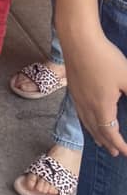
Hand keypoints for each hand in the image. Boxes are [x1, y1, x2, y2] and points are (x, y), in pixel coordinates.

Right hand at [64, 34, 126, 156]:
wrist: (78, 41)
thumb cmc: (104, 57)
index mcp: (101, 106)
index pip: (111, 133)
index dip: (120, 145)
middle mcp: (86, 106)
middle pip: (97, 131)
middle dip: (108, 144)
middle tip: (116, 153)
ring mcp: (77, 98)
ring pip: (86, 123)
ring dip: (95, 135)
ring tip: (100, 141)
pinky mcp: (73, 90)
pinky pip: (80, 114)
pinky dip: (87, 123)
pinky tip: (88, 118)